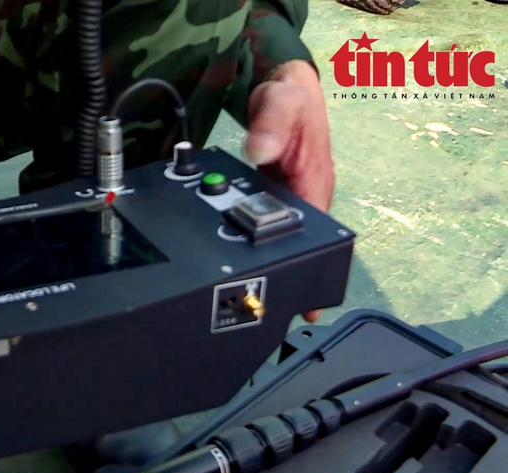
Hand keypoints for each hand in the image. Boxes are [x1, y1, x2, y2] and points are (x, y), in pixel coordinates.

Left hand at [245, 59, 335, 322]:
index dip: (315, 272)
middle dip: (289, 276)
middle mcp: (306, 193)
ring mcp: (290, 194)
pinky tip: (233, 252)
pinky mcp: (274, 191)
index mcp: (315, 182)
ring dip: (268, 260)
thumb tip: (262, 150)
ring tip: (249, 291)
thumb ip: (270, 126)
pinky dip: (252, 238)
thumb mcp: (281, 104)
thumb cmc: (289, 95)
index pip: (320, 235)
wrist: (281, 84)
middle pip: (300, 243)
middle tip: (270, 309)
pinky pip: (265, 220)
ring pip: (282, 235)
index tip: (310, 307)